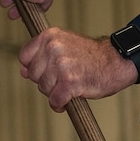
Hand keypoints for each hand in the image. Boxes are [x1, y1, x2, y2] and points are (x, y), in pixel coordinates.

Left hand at [18, 27, 139, 110]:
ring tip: (70, 87)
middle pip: (34, 75)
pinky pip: (55, 100)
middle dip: (46, 81)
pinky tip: (69, 99)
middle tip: (64, 78)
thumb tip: (23, 71)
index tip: (49, 70)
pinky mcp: (69, 82)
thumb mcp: (64, 47)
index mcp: (50, 36)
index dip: (35, 68)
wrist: (116, 61)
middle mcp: (53, 47)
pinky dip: (60, 104)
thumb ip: (42, 56)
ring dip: (55, 93)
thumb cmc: (91, 56)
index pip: (24, 56)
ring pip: (44, 88)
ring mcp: (61, 65)